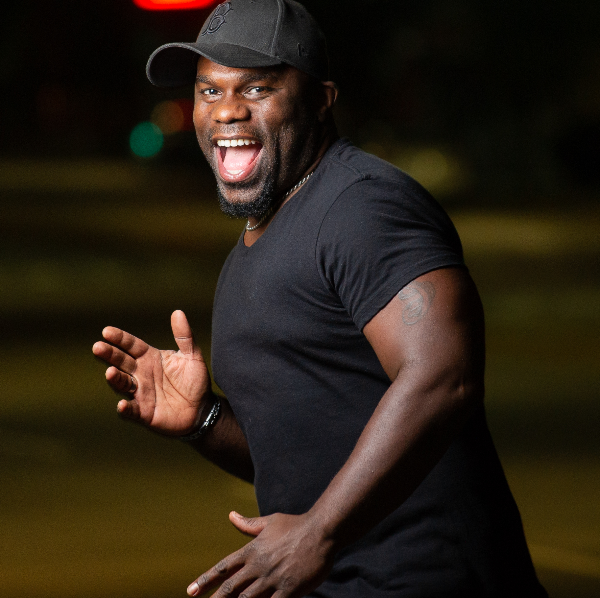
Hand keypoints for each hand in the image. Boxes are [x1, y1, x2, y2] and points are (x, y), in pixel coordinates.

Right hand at [92, 310, 211, 435]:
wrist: (202, 409)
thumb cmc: (195, 381)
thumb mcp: (192, 356)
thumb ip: (185, 336)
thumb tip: (178, 312)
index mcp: (150, 358)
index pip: (132, 345)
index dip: (120, 338)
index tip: (107, 331)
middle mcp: (141, 373)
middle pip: (122, 361)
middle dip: (110, 354)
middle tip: (98, 347)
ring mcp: (141, 393)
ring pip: (123, 384)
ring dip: (115, 379)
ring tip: (111, 372)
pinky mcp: (144, 412)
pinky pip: (132, 410)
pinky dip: (125, 408)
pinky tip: (122, 404)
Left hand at [187, 511, 334, 597]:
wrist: (321, 531)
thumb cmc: (296, 525)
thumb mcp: (270, 522)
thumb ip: (249, 523)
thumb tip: (231, 516)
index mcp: (252, 550)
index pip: (224, 567)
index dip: (206, 580)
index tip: (191, 590)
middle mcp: (258, 565)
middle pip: (230, 588)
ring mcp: (272, 579)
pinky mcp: (288, 590)